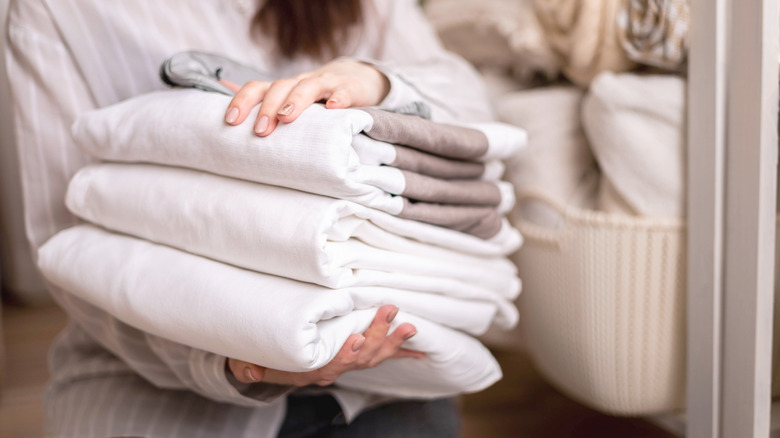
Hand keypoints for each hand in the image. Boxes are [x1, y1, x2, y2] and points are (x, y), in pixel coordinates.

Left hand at [222, 59, 389, 136]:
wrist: (358, 80)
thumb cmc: (317, 96)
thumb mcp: (289, 97)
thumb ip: (261, 96)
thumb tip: (223, 88)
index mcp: (285, 88)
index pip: (258, 88)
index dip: (243, 101)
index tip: (231, 121)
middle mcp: (302, 82)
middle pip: (281, 87)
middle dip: (268, 107)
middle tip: (260, 131)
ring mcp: (327, 84)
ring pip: (309, 86)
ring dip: (296, 100)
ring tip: (286, 118)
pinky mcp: (350, 89)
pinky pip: (344, 91)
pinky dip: (339, 98)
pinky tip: (333, 108)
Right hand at [227, 305, 422, 386]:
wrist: (274, 367)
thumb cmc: (263, 358)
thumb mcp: (247, 362)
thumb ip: (246, 365)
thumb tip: (249, 370)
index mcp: (311, 371)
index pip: (332, 365)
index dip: (346, 355)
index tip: (357, 341)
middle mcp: (334, 370)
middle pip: (360, 358)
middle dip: (378, 336)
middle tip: (390, 313)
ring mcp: (348, 364)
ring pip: (374, 357)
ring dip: (393, 342)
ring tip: (409, 326)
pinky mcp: (357, 357)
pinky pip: (381, 356)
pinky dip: (401, 353)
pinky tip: (419, 350)